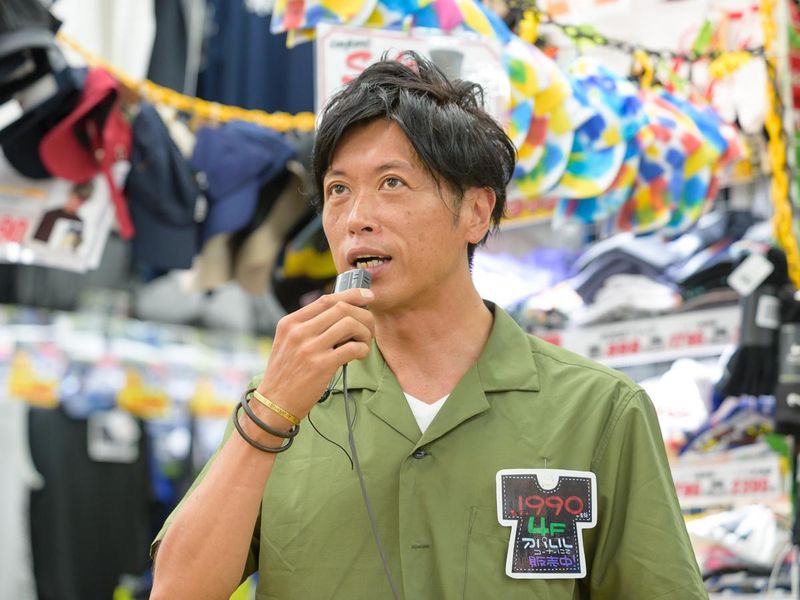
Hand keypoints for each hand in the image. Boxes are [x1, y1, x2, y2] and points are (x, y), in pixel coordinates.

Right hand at [255, 287, 374, 422]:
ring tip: (364, 342)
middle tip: (369, 327)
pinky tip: (360, 355)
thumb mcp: (288, 343)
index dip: (351, 294)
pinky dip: (363, 349)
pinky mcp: (321, 366)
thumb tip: (341, 312)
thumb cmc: (286, 374)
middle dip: (363, 315)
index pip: (326, 299)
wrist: (274, 404)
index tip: (367, 295)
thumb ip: (308, 326)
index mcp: (290, 323)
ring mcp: (309, 348)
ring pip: (350, 324)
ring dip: (365, 332)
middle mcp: (298, 332)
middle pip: (341, 308)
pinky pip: (353, 348)